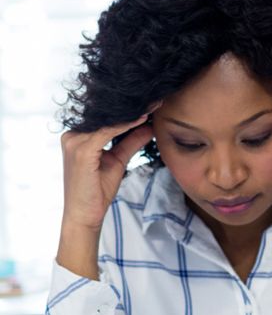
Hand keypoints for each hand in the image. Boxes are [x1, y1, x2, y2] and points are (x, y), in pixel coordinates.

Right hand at [60, 108, 157, 231]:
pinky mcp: (81, 150)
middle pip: (106, 117)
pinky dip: (126, 125)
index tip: (152, 103)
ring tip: (153, 105)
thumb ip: (130, 142)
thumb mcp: (118, 161)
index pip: (106, 119)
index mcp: (78, 137)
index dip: (130, 111)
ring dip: (132, 113)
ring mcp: (74, 142)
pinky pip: (107, 132)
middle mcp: (72, 136)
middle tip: (156, 99)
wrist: (85, 215)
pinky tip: (142, 119)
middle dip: (132, 108)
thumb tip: (149, 127)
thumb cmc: (97, 191)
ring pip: (107, 121)